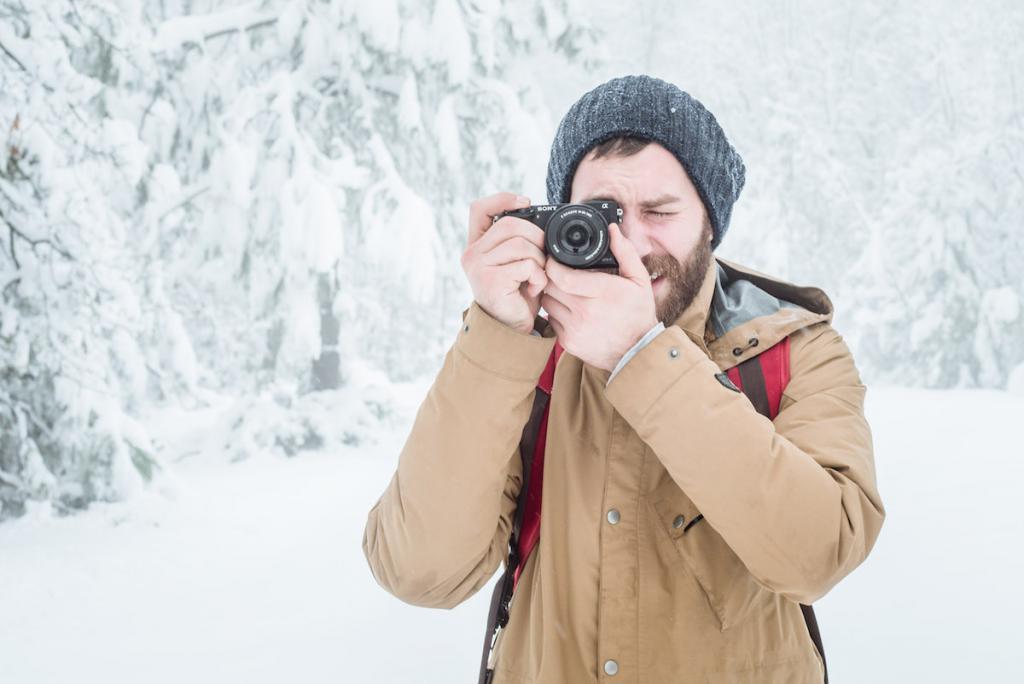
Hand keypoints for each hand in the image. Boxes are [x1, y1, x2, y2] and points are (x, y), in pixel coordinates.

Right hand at [460, 192, 548, 334]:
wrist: (512, 329)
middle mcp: (472, 254)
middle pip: (510, 223)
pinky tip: (534, 287)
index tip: (525, 202)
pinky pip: (526, 264)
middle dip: (536, 236)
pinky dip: (538, 276)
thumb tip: (536, 215)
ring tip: (538, 276)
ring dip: (539, 260)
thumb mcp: (516, 261)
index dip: (502, 199)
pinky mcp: (490, 281)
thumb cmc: (517, 295)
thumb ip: (518, 239)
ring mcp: (478, 267)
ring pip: (521, 244)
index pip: (480, 209)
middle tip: (542, 257)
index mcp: (476, 245)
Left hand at [540, 223, 658, 371]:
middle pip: (551, 286)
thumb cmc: (638, 315)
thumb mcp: (639, 280)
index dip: (552, 264)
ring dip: (552, 294)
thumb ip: (625, 253)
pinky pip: (551, 320)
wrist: (636, 353)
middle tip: (560, 272)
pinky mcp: (568, 342)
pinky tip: (569, 309)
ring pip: (547, 302)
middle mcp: (586, 312)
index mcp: (603, 292)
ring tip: (566, 291)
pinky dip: (555, 313)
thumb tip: (612, 230)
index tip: (554, 258)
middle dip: (552, 277)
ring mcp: (575, 329)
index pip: (562, 276)